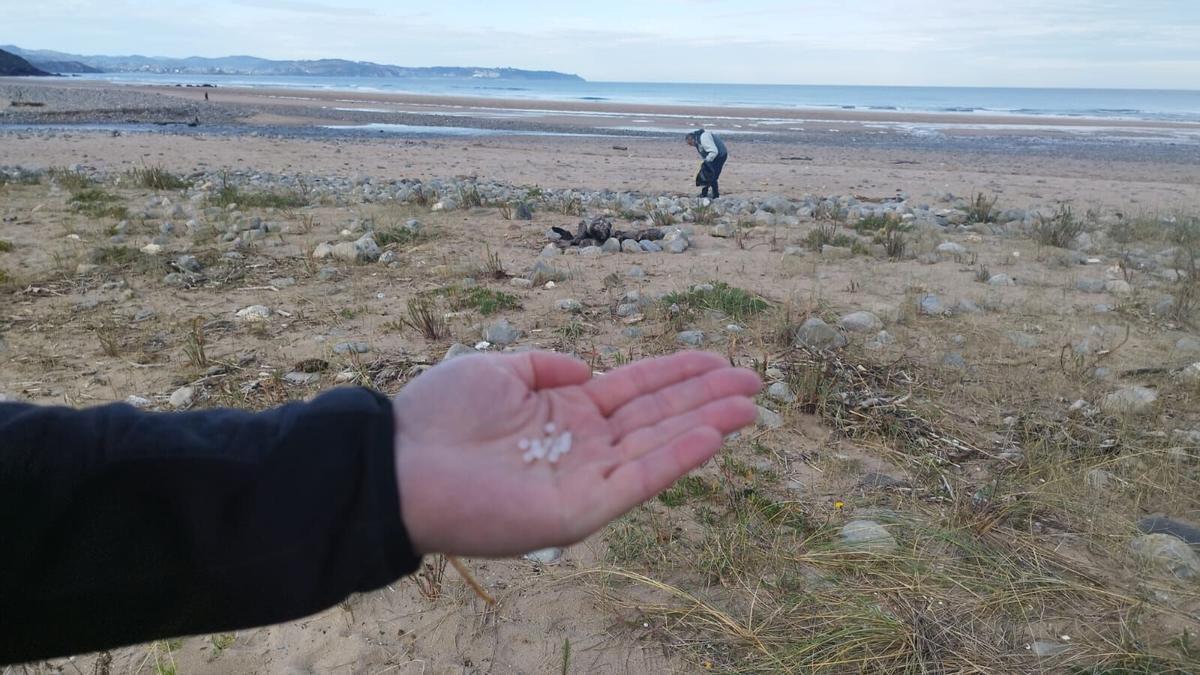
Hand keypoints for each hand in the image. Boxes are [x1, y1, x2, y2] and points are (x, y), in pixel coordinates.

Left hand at [392, 351, 760, 556]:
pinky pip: (636, 481)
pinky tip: (711, 436)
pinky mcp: (579, 510)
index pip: (636, 388)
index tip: (719, 358)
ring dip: (706, 425)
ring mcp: (584, 477)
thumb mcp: (498, 370)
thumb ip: (547, 366)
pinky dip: (675, 460)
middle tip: (755, 381)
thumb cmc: (440, 415)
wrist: (400, 464)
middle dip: (707, 397)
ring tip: (750, 408)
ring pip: (658, 446)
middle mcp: (583, 444)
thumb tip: (586, 367)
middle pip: (658, 415)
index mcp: (566, 410)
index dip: (678, 372)